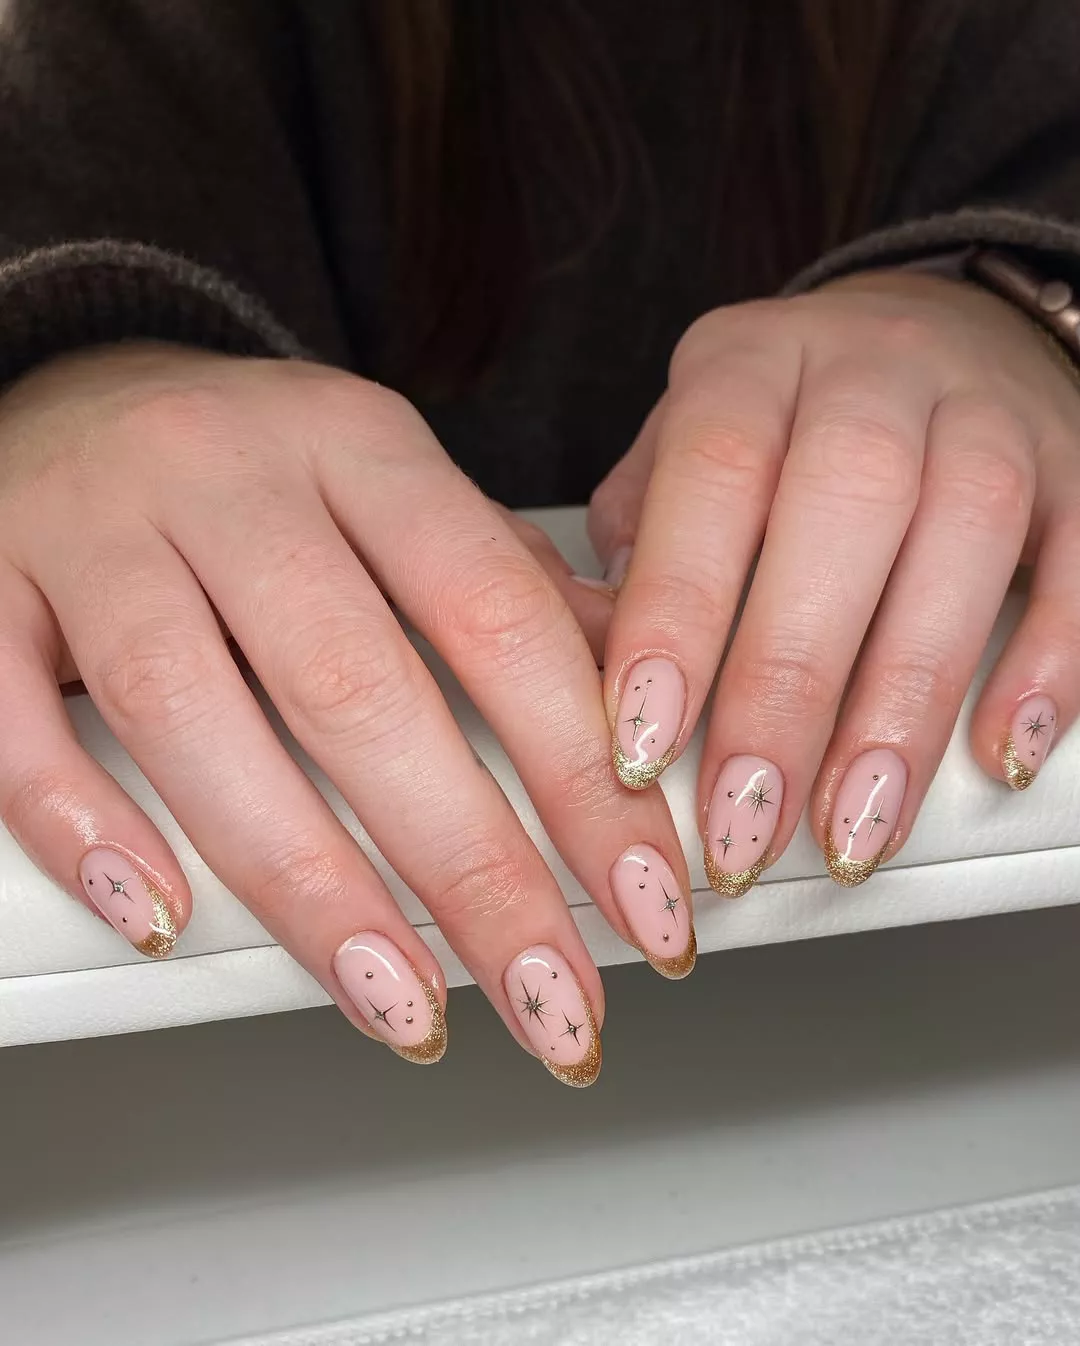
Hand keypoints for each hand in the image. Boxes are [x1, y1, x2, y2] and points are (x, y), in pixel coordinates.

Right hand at [0, 343, 690, 1084]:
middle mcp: (230, 475)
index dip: (584, 773)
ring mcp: (98, 526)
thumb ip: (502, 583)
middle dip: (474, 870)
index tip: (646, 896)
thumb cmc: (257, 469)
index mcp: (359, 444)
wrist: (77, 388)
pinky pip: (12, 709)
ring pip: (191, 711)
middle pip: (359, 688)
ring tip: (400, 1003)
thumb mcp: (392, 486)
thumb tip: (635, 703)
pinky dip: (79, 819)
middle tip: (552, 1000)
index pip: (496, 618)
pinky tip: (159, 916)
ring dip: (308, 884)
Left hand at [589, 270, 1079, 891]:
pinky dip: (1049, 657)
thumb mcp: (677, 455)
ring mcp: (984, 410)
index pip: (712, 470)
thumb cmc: (779, 428)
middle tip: (746, 819)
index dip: (677, 612)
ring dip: (906, 697)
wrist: (926, 337)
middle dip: (788, 683)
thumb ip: (634, 547)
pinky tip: (996, 750)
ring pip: (967, 529)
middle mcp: (871, 371)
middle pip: (845, 504)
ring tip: (854, 823)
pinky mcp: (1072, 463)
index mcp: (750, 364)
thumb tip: (589, 673)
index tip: (641, 744)